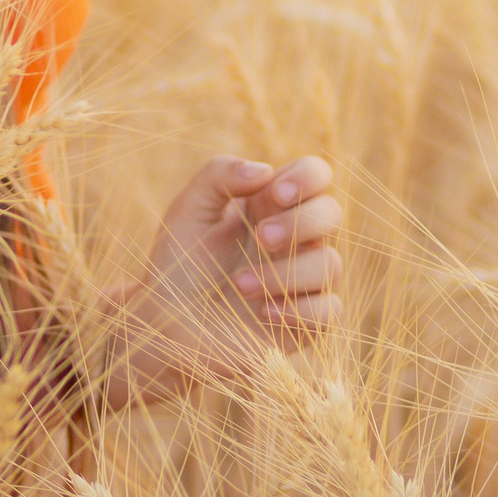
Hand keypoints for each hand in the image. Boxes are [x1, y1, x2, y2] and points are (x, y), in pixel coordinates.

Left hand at [116, 154, 342, 402]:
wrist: (166, 327)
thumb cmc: (177, 265)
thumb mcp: (188, 211)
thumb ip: (219, 174)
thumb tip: (265, 170)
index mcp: (270, 206)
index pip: (314, 175)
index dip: (308, 177)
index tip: (276, 193)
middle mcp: (294, 240)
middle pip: (331, 214)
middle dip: (301, 222)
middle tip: (261, 237)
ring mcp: (303, 281)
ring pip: (331, 263)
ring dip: (285, 273)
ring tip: (239, 285)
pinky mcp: (305, 321)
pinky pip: (331, 309)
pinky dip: (300, 309)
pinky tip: (264, 313)